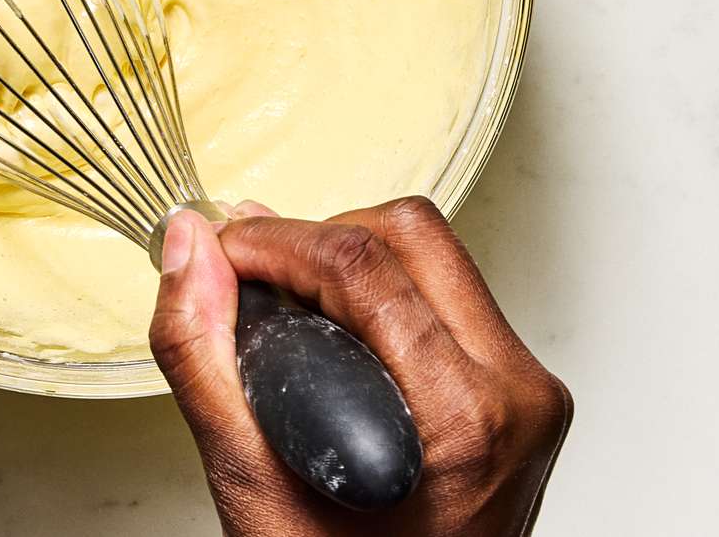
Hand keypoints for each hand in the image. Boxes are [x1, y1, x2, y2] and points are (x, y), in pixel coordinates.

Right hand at [151, 197, 570, 535]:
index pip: (362, 265)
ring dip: (348, 262)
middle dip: (315, 239)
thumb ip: (203, 355)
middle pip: (409, 235)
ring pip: (431, 252)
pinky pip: (447, 293)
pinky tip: (335, 339)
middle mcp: (518, 395)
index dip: (274, 242)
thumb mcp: (247, 482)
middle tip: (252, 280)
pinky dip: (380, 293)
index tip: (220, 253)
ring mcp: (528, 392)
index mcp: (466, 420)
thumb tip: (190, 247)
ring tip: (291, 315)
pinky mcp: (522, 391)